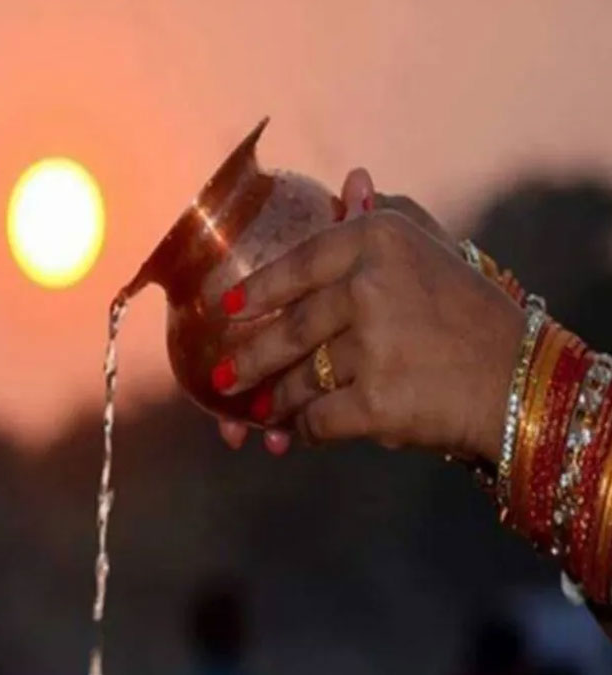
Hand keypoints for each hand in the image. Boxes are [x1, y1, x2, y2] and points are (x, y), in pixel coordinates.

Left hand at [214, 185, 523, 461]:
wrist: (522, 384)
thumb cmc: (470, 314)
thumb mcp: (435, 249)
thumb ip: (387, 215)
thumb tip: (352, 179)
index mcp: (379, 239)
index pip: (299, 262)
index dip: (259, 289)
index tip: (227, 308)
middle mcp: (372, 285)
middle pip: (292, 327)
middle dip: (253, 358)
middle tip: (226, 375)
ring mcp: (374, 344)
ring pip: (300, 378)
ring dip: (277, 399)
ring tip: (262, 410)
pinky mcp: (377, 400)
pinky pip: (319, 419)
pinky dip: (306, 431)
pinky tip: (300, 434)